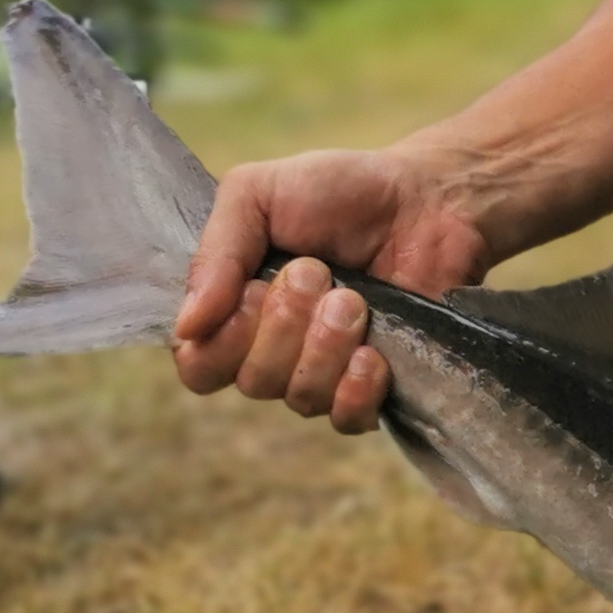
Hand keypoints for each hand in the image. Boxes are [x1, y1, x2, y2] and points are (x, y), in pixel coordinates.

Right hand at [174, 147, 492, 432]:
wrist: (428, 199)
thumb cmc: (339, 191)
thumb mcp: (257, 193)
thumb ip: (215, 253)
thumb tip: (185, 328)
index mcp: (234, 309)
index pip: (199, 366)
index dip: (221, 341)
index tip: (254, 290)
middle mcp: (274, 350)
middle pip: (252, 381)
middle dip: (284, 326)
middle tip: (318, 273)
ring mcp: (325, 371)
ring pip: (301, 398)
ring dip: (325, 346)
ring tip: (354, 299)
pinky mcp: (376, 385)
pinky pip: (348, 421)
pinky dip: (356, 391)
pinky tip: (373, 354)